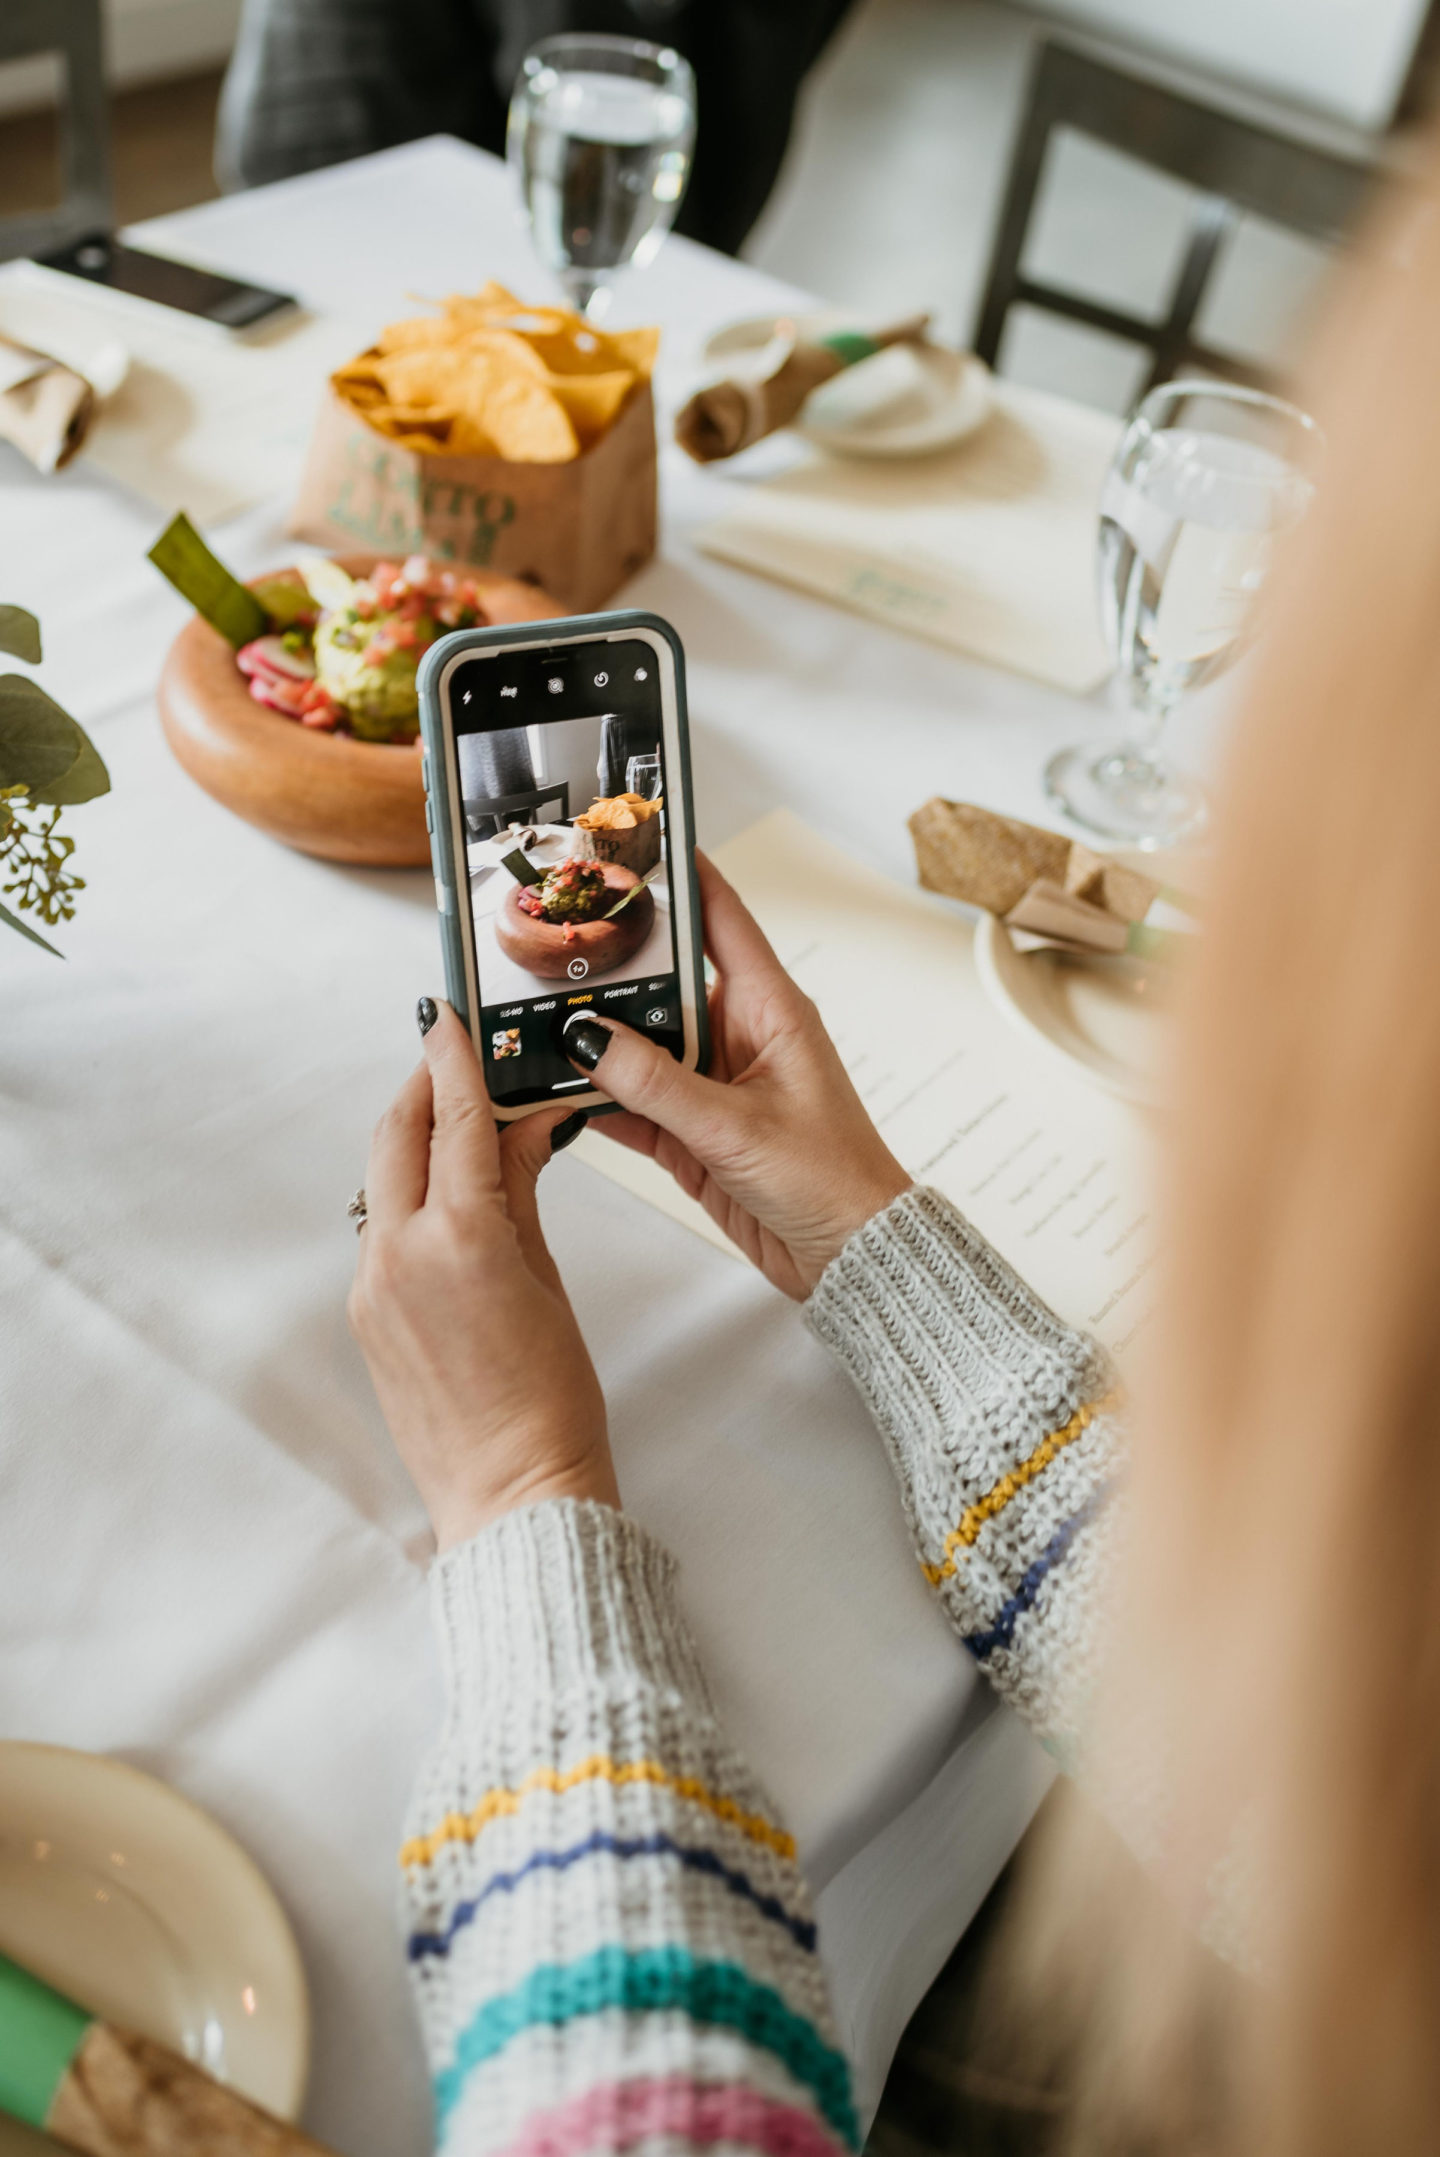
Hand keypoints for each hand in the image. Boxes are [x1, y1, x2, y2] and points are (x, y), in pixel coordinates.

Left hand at [348, 1002, 616, 1548]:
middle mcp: (398, 1255)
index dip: (453, 1059)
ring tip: (463, 1127)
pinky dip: (412, 1199)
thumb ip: (523, 1192)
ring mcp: (372, 1288)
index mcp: (458, 1239)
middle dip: (422, 1089)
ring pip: (384, 1182)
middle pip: (397, 1136)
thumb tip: (528, 1128)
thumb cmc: (551, 1401)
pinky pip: (382, 1232)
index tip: (446, 1015)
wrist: (514, 1493)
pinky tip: (451, 1202)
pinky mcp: (365, 1316)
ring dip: (416, 1143)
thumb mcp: (549, 1279)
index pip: (454, 1121)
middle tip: (451, 1056)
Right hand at [566, 853, 910, 1299]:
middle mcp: (740, 1036)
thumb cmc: (831, 1180)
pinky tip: (553, 1087)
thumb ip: (656, 1082)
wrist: (849, 1257)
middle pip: (662, 981)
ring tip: (532, 1016)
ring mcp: (713, 1084)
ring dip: (594, 1039)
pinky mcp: (694, 1132)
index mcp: (770, 1009)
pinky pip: (633, 1100)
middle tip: (549, 941)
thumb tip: (587, 1037)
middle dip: (609, 967)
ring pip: (639, 1044)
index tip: (634, 841)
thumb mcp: (734, 1125)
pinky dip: (597, 1098)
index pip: (720, 919)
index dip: (679, 876)